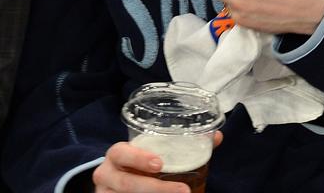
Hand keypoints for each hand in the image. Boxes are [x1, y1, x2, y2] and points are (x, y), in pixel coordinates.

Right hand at [92, 132, 222, 192]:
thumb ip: (181, 145)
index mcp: (116, 155)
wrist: (115, 183)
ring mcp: (107, 192)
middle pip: (127, 183)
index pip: (121, 152)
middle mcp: (107, 174)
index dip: (138, 158)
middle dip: (156, 188)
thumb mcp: (151, 154)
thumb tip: (216, 137)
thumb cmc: (138, 164)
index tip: (160, 164)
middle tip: (183, 190)